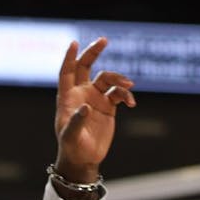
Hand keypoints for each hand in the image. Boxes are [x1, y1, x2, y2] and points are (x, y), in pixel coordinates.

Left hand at [54, 37, 136, 182]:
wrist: (84, 159)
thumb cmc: (72, 147)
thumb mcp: (71, 136)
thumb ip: (77, 121)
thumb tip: (86, 107)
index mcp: (68, 97)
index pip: (67, 72)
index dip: (69, 57)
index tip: (74, 43)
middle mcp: (81, 93)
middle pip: (86, 66)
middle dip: (94, 52)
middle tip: (104, 40)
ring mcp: (95, 98)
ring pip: (108, 79)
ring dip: (119, 79)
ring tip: (129, 85)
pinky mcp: (108, 107)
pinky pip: (119, 93)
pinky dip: (127, 95)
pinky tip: (131, 103)